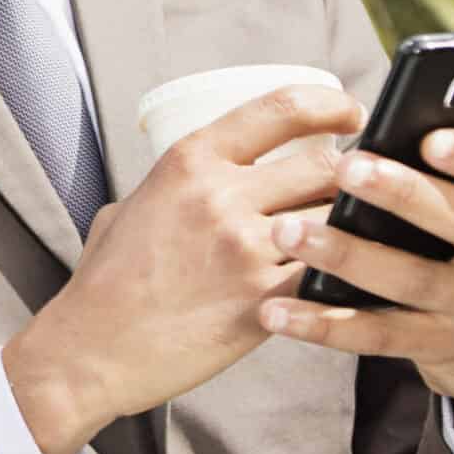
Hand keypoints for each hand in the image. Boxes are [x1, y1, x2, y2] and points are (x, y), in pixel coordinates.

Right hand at [3, 84, 363, 453]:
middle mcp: (220, 196)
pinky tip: (346, 281)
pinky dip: (344, 278)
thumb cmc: (105, 282)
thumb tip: (203, 177)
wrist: (90, 349)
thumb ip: (174, 185)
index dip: (330, 104)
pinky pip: (329, 278)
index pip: (281, 108)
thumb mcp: (129, 206)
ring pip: (338, 220)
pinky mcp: (263, 302)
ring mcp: (244, 249)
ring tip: (355, 238)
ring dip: (353, 228)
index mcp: (189, 161)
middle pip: (326, 165)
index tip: (351, 113)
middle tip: (363, 186)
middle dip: (354, 176)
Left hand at [258, 129, 453, 453]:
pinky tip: (275, 309)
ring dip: (345, 255)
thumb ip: (452, 169)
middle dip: (402, 193)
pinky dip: (322, 323)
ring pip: (410, 280)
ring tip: (287, 230)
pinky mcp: (436, 347)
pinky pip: (375, 335)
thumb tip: (389, 117)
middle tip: (345, 167)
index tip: (433, 139)